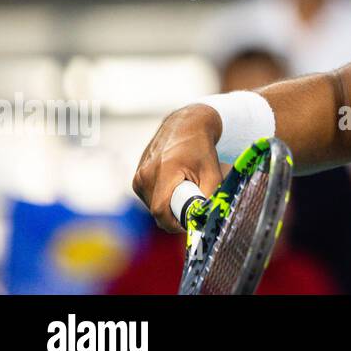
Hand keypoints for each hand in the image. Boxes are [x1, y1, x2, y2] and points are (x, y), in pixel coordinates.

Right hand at [131, 104, 223, 232]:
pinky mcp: (137, 178)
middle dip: (176, 215)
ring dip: (169, 206)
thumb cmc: (201, 149)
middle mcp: (145, 175)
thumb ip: (210, 198)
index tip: (190, 224)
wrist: (186, 126)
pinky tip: (175, 184)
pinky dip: (163, 198)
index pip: (161, 211)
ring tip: (185, 189)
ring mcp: (138, 176)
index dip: (176, 223)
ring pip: (153, 206)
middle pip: (157, 211)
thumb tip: (206, 220)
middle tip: (193, 206)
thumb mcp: (213, 173)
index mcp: (163, 172)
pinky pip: (150, 198)